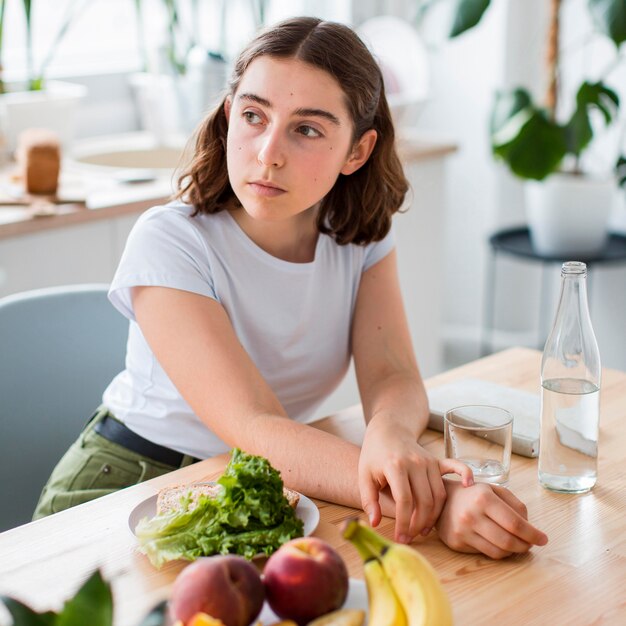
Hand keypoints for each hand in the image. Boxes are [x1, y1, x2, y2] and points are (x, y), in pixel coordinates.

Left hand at [358, 421, 472, 543]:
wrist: (388, 431)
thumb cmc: (374, 455)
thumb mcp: (364, 476)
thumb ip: (369, 500)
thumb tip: (375, 523)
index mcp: (395, 466)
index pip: (404, 501)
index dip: (403, 523)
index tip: (400, 538)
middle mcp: (415, 463)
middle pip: (424, 501)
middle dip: (418, 524)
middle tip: (410, 537)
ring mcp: (428, 461)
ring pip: (438, 495)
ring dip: (433, 516)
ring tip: (423, 530)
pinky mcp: (436, 460)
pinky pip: (455, 468)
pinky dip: (464, 475)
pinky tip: (467, 487)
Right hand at [436, 480, 548, 558]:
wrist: (441, 499)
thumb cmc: (472, 494)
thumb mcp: (493, 489)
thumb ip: (514, 504)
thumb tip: (529, 526)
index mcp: (483, 498)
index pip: (515, 523)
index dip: (532, 534)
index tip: (543, 539)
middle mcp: (472, 515)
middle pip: (508, 541)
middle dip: (525, 545)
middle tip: (531, 544)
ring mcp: (463, 531)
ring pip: (498, 551)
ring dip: (514, 551)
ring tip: (518, 545)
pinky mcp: (457, 543)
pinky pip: (486, 553)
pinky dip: (499, 552)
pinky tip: (501, 545)